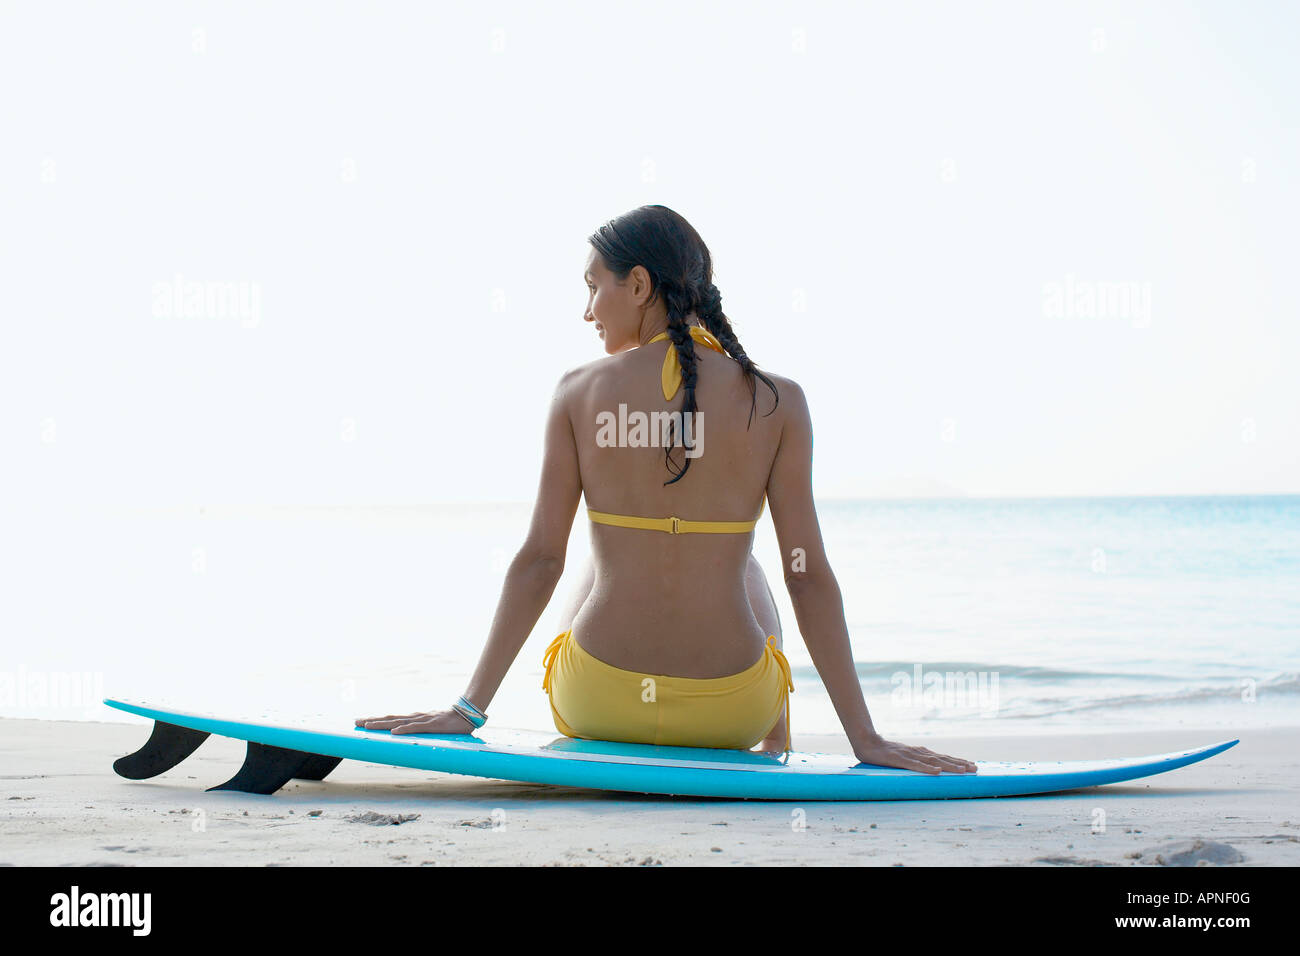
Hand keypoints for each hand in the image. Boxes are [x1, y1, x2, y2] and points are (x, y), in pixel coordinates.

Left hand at [355, 709, 475, 734]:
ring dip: (382, 724)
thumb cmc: (450, 723)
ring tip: (368, 726)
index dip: (377, 721)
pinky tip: (395, 732)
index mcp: (414, 719)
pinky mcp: (433, 725)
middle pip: (390, 719)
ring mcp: (423, 720)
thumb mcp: (432, 728)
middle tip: (356, 722)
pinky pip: (416, 728)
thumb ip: (422, 732)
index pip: (392, 719)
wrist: (467, 714)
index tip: (361, 722)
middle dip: (373, 721)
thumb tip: (411, 738)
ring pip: (399, 722)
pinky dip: (405, 729)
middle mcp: (415, 718)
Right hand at [852, 732, 977, 774]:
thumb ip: (916, 761)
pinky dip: (926, 768)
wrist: (866, 742)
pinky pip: (914, 765)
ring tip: (962, 770)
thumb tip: (931, 768)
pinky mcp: (899, 759)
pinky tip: (936, 771)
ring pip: (932, 761)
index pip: (942, 757)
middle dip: (959, 763)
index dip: (958, 761)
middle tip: (975, 768)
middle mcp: (918, 752)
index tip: (972, 765)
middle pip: (942, 758)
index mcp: (920, 752)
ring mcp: (909, 755)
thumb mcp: (904, 757)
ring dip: (948, 765)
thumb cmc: (885, 752)